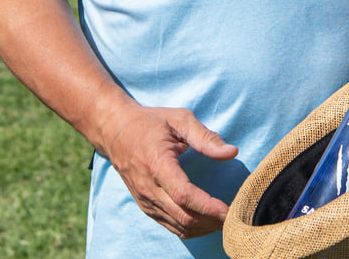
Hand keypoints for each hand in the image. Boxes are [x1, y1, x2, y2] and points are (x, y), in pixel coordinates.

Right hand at [96, 104, 237, 239]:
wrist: (114, 130)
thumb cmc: (150, 122)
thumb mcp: (179, 120)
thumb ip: (205, 137)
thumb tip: (232, 152)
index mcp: (157, 164)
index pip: (184, 195)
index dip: (208, 207)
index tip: (229, 210)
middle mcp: (149, 187)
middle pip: (183, 216)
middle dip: (211, 221)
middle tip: (234, 217)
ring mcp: (145, 199)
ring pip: (177, 225)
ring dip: (203, 228)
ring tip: (224, 221)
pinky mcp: (145, 205)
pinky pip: (169, 224)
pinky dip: (190, 228)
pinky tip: (206, 222)